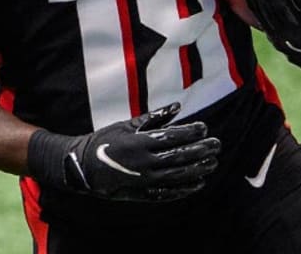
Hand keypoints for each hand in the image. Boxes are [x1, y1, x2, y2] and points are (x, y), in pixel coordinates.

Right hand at [27, 102, 220, 201]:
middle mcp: (144, 162)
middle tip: (217, 145)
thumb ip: (154, 117)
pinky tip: (199, 183)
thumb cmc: (105, 141)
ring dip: (198, 169)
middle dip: (201, 150)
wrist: (82, 166)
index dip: (191, 132)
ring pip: (178, 175)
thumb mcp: (126, 125)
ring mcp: (144, 180)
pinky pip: (169, 192)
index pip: (172, 137)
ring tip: (213, 163)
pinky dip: (186, 188)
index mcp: (139, 142)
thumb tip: (177, 106)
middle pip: (180, 156)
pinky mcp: (143, 193)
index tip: (205, 128)